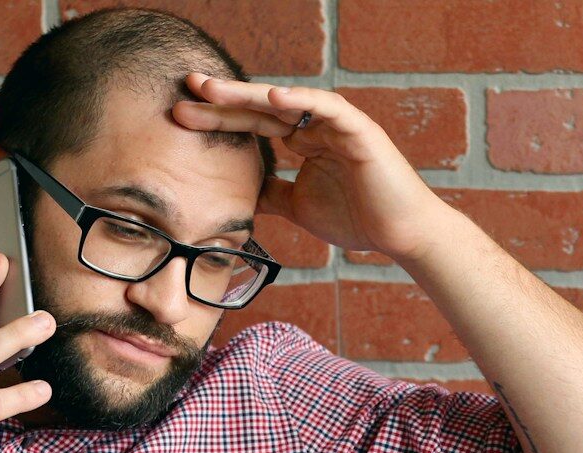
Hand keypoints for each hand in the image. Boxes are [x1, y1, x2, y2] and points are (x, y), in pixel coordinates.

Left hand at [170, 75, 454, 262]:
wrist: (401, 235)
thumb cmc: (359, 220)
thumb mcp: (299, 207)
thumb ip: (272, 195)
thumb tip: (243, 195)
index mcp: (304, 141)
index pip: (253, 124)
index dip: (219, 118)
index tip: (181, 115)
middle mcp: (317, 126)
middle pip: (262, 107)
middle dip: (224, 98)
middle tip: (186, 86)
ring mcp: (338, 125)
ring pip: (289, 102)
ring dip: (250, 94)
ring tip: (214, 90)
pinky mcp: (360, 130)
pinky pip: (328, 108)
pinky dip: (302, 101)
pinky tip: (273, 98)